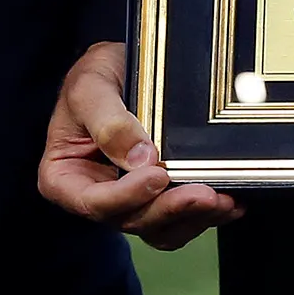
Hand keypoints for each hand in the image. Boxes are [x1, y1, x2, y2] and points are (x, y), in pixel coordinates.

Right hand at [37, 41, 240, 249]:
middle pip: (132, 220)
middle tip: (205, 193)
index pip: (94, 203)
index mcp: (64, 178)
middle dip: (170, 210)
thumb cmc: (96, 75)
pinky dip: (204, 216)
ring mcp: (129, 200)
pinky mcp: (158, 197)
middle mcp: (96, 196)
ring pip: (160, 228)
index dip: (127, 196)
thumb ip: (108, 121)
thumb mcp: (90, 87)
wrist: (122, 66)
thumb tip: (142, 158)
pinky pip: (180, 219)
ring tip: (224, 201)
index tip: (158, 175)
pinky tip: (229, 203)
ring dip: (193, 219)